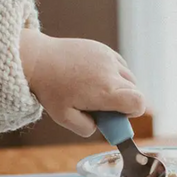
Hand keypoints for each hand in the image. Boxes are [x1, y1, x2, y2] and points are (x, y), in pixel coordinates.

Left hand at [20, 29, 144, 136]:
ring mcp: (108, 57)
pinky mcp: (103, 48)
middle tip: (100, 105)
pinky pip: (119, 64)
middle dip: (123, 101)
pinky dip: (114, 73)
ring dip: (120, 87)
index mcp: (104, 92)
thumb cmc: (50, 90)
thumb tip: (99, 126)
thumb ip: (86, 128)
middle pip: (134, 91)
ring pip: (128, 77)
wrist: (39, 59)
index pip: (138, 103)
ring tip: (95, 90)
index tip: (117, 115)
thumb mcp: (64, 118)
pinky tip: (94, 77)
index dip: (132, 112)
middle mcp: (111, 72)